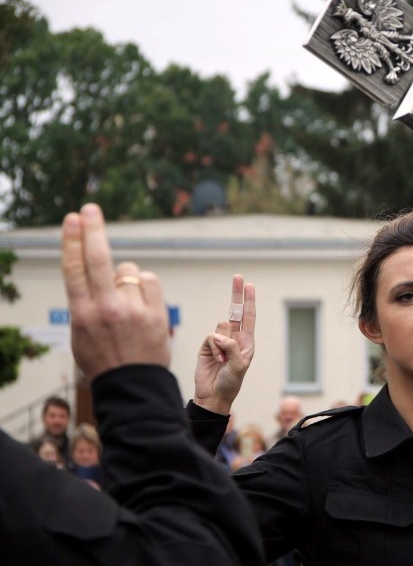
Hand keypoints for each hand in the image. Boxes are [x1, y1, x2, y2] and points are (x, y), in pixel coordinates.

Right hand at [61, 204, 169, 377]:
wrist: (133, 386)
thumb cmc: (104, 359)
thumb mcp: (80, 334)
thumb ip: (85, 303)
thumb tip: (90, 273)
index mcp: (82, 314)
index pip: (74, 269)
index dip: (72, 241)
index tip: (73, 220)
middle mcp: (106, 309)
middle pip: (98, 259)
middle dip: (93, 230)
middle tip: (90, 210)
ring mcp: (133, 310)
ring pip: (129, 272)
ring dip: (127, 280)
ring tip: (126, 306)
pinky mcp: (156, 313)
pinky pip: (150, 281)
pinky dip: (146, 286)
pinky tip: (142, 303)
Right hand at [193, 275, 255, 414]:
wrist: (212, 396)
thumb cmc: (230, 384)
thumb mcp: (239, 367)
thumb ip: (232, 348)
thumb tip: (220, 334)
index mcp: (246, 342)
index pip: (248, 317)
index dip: (249, 301)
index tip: (250, 285)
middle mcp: (234, 338)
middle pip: (234, 311)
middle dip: (236, 294)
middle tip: (238, 276)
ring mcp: (220, 341)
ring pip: (220, 326)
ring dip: (222, 343)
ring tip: (223, 359)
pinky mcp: (207, 345)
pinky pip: (210, 337)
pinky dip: (213, 348)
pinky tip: (215, 359)